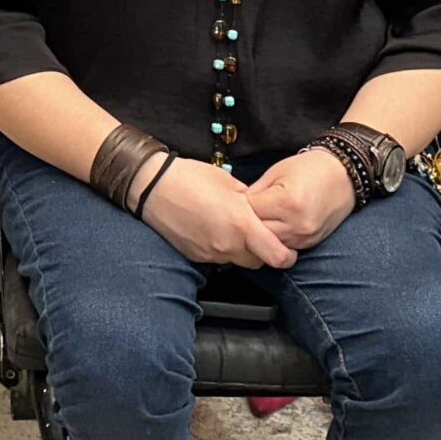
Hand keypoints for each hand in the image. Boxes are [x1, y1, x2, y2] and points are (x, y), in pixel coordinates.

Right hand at [136, 157, 296, 268]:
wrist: (152, 187)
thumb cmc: (191, 177)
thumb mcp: (229, 182)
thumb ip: (250, 201)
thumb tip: (261, 210)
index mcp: (241, 223)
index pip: (277, 256)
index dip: (287, 255)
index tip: (288, 248)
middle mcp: (228, 244)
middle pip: (260, 262)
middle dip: (265, 252)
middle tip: (261, 235)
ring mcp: (210, 253)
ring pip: (239, 262)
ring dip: (243, 251)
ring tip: (234, 230)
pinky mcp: (196, 256)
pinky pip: (219, 258)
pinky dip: (223, 249)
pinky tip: (214, 230)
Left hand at [245, 149, 357, 251]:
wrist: (343, 176)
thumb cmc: (309, 169)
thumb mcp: (276, 172)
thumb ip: (255, 191)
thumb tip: (236, 206)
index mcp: (286, 202)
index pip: (250, 213)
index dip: (239, 206)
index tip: (235, 201)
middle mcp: (296, 224)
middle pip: (257, 233)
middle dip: (247, 223)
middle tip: (242, 212)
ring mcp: (304, 237)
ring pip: (269, 244)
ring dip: (260, 234)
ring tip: (256, 220)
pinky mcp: (309, 243)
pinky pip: (283, 247)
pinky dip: (275, 239)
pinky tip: (272, 226)